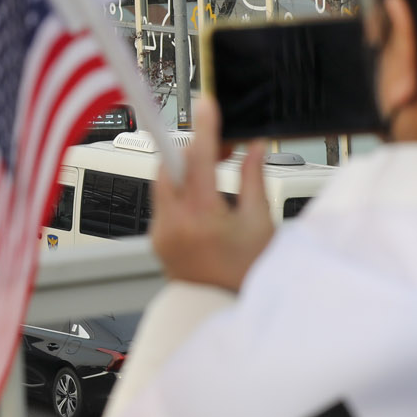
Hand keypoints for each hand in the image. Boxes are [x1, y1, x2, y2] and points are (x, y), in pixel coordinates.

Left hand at [150, 97, 273, 292]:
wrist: (222, 310)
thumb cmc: (245, 275)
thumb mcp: (260, 224)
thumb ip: (254, 180)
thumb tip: (253, 148)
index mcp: (200, 217)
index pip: (196, 158)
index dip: (203, 127)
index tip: (206, 105)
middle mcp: (172, 222)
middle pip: (170, 166)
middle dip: (191, 149)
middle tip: (219, 145)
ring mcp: (160, 231)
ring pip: (162, 182)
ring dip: (184, 169)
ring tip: (214, 169)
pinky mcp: (156, 238)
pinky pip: (162, 202)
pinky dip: (179, 191)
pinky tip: (203, 196)